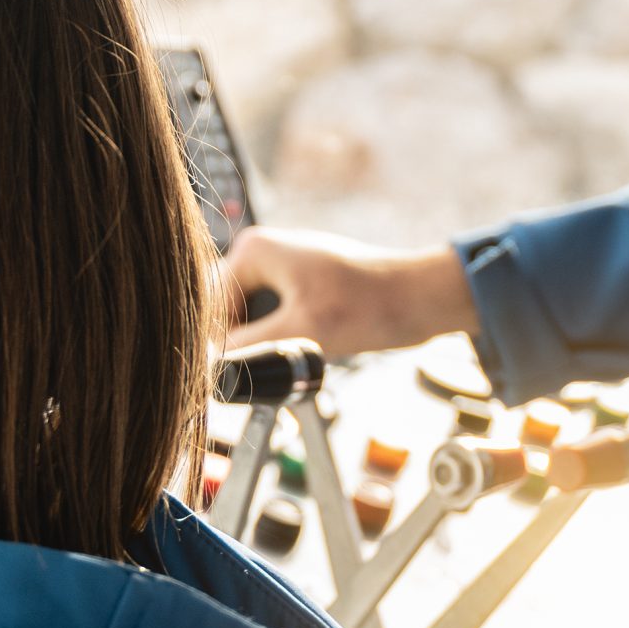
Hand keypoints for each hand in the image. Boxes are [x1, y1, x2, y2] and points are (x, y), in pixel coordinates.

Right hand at [219, 228, 480, 356]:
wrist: (419, 299)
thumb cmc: (370, 305)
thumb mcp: (301, 333)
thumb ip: (249, 351)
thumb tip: (210, 369)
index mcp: (253, 251)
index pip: (208, 308)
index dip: (218, 346)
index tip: (231, 376)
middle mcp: (262, 253)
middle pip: (225, 314)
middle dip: (244, 344)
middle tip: (272, 369)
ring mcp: (281, 269)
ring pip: (249, 321)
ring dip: (263, 345)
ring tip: (292, 360)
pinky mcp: (299, 286)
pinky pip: (271, 320)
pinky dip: (280, 340)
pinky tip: (303, 352)